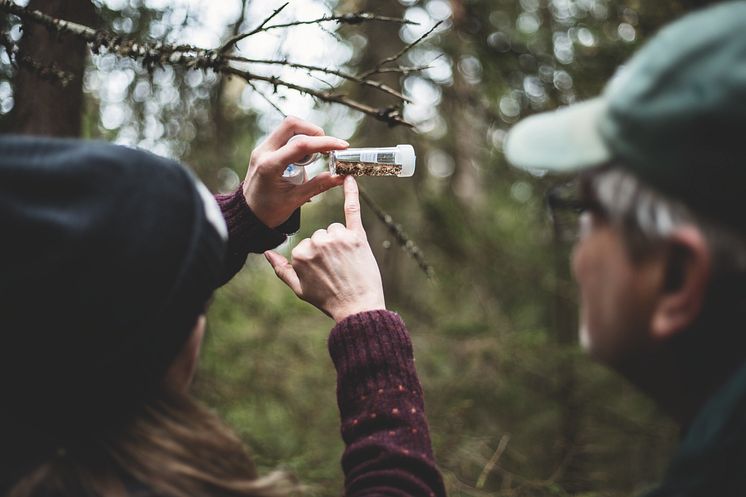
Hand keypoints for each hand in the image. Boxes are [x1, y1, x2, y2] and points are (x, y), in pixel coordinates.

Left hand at [243, 116, 348, 227]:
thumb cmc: (269, 211)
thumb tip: (341, 176)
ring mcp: (263, 148)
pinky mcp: (265, 149)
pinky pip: (285, 135)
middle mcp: (264, 151)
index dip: (325, 142)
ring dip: (307, 135)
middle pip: (292, 124)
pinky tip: (307, 157)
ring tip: (317, 154)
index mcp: (270, 165)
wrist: (248, 215)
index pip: (301, 144)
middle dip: (314, 131)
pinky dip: (300, 140)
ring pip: (288, 127)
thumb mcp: (295, 200)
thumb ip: (318, 185)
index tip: (342, 146)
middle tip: (328, 147)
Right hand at [265, 176, 385, 321]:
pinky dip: (351, 193)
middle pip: (320, 235)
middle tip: (338, 271)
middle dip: (328, 251)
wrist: (358, 308)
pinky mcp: (357, 236)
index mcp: (300, 253)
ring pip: (335, 230)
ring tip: (348, 265)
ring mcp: (338, 238)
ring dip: (341, 243)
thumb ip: (280, 270)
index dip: (315, 261)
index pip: (305, 245)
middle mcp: (317, 242)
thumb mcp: (298, 289)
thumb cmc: (328, 300)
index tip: (324, 276)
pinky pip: (352, 209)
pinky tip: (349, 178)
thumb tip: (266, 253)